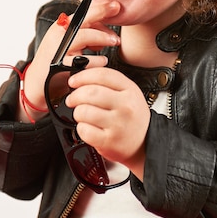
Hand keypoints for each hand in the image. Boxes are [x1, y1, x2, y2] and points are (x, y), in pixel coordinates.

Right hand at [17, 0, 120, 120]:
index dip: (101, 9)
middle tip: (118, 24)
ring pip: (84, 36)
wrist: (37, 85)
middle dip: (103, 17)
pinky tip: (102, 62)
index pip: (83, 12)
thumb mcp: (71, 45)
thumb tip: (109, 35)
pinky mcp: (59, 65)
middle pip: (83, 20)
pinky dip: (96, 61)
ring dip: (102, 38)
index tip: (116, 7)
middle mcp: (58, 34)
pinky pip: (83, 61)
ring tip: (114, 43)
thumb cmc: (57, 63)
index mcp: (61, 26)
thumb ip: (89, 36)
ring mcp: (58, 48)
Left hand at [66, 66, 150, 180]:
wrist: (144, 142)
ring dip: (78, 112)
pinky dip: (81, 128)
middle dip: (75, 95)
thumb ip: (108, 82)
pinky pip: (84, 130)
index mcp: (130, 90)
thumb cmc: (132, 116)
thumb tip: (82, 76)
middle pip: (91, 92)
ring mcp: (118, 125)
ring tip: (82, 115)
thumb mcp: (128, 93)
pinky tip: (87, 127)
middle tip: (72, 99)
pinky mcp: (109, 141)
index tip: (73, 81)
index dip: (82, 76)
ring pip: (84, 111)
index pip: (102, 75)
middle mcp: (126, 106)